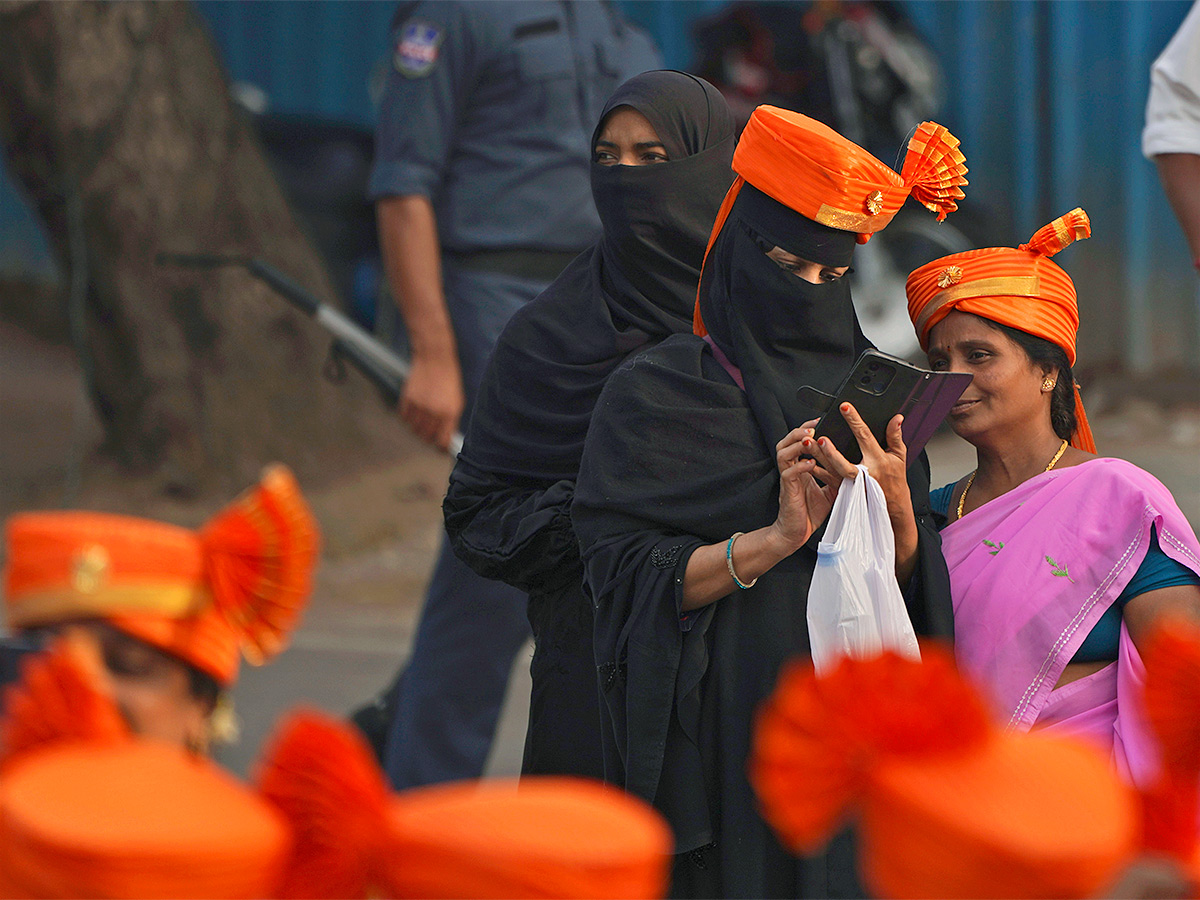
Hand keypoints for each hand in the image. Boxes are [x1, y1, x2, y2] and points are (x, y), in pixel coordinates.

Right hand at [399, 351, 463, 450]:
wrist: (435, 360)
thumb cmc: (449, 380)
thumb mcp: (457, 401)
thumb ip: (451, 420)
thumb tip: (445, 438)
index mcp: (449, 413)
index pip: (442, 440)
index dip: (440, 447)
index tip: (439, 449)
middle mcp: (434, 412)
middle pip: (425, 437)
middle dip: (427, 437)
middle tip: (429, 433)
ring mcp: (419, 406)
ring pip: (413, 429)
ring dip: (417, 428)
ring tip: (421, 420)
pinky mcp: (407, 399)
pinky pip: (404, 417)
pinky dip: (407, 417)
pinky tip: (413, 411)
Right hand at [771, 422, 838, 552]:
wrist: (796, 533)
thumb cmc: (810, 513)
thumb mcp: (829, 491)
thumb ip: (836, 477)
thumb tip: (854, 468)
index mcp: (800, 468)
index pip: (798, 443)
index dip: (806, 430)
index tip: (819, 420)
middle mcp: (792, 470)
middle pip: (786, 442)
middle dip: (798, 431)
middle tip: (812, 425)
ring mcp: (788, 479)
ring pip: (783, 453)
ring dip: (796, 444)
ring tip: (809, 438)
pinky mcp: (787, 490)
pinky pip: (789, 473)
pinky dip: (799, 466)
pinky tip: (810, 463)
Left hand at [804, 404, 912, 520]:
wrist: (893, 504)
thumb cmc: (895, 478)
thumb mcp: (899, 456)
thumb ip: (895, 436)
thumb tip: (897, 418)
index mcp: (877, 460)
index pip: (864, 437)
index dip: (854, 421)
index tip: (844, 407)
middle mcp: (863, 473)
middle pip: (844, 462)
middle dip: (831, 451)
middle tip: (819, 437)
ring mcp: (851, 483)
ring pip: (831, 471)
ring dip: (818, 457)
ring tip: (807, 443)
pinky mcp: (843, 489)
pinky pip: (826, 479)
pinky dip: (815, 470)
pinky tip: (804, 460)